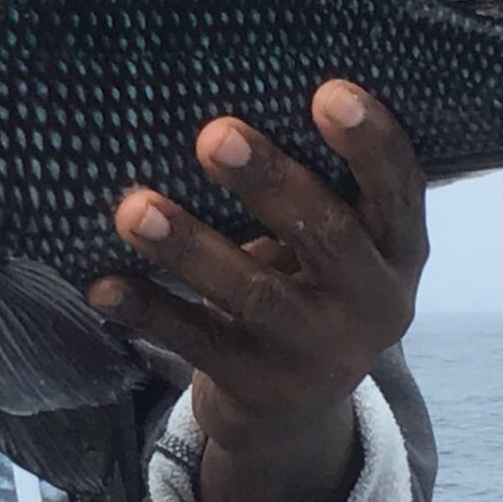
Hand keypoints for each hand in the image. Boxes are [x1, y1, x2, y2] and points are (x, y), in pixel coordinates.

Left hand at [90, 81, 426, 501]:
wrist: (296, 412)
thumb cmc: (308, 283)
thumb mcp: (338, 241)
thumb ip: (316, 184)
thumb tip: (228, 90)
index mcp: (400, 248)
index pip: (399, 188)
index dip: (370, 142)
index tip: (327, 92)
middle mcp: (375, 304)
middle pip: (327, 235)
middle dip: (269, 182)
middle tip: (213, 136)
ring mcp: (321, 353)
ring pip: (256, 294)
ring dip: (191, 247)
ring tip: (133, 208)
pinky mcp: (262, 388)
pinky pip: (199, 345)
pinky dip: (149, 311)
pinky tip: (102, 285)